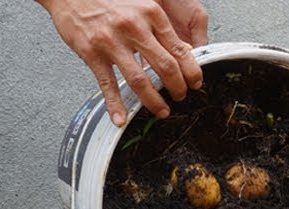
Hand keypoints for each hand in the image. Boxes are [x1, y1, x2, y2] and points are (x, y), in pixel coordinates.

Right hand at [37, 0, 209, 126]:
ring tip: (162, 110)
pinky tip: (121, 118)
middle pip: (166, 67)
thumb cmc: (107, 0)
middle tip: (181, 97)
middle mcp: (134, 27)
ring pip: (140, 80)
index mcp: (151, 14)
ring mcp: (112, 41)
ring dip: (154, 101)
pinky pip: (108, 84)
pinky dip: (115, 105)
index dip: (191, 72)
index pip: (180, 50)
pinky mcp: (92, 52)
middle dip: (178, 89)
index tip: (196, 83)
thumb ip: (159, 29)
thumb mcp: (141, 5)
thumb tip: (182, 52)